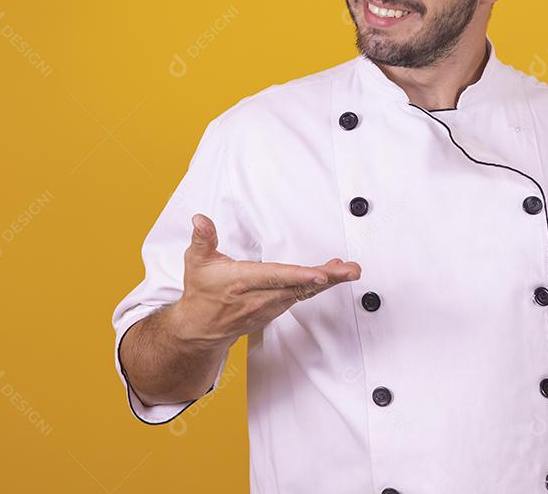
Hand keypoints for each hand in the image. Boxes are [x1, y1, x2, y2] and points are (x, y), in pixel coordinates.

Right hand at [170, 213, 361, 346]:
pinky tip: (335, 273)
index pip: (275, 278)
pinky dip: (321, 284)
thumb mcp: (196, 262)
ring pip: (306, 291)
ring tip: (351, 269)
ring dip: (331, 280)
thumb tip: (200, 219)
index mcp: (243, 282)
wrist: (202, 327)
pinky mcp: (279, 307)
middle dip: (329, 279)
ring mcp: (272, 304)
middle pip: (300, 286)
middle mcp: (261, 296)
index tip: (320, 274)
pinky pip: (304, 295)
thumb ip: (203, 239)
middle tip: (352, 271)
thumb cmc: (202, 291)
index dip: (299, 276)